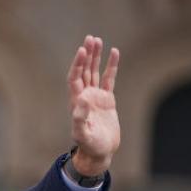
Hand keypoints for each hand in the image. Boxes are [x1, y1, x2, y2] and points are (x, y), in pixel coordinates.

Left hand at [66, 35, 120, 174]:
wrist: (100, 152)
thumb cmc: (90, 146)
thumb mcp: (83, 135)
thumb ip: (80, 119)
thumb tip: (81, 101)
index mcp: (76, 102)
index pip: (75, 77)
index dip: (77, 64)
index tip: (82, 50)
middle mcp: (84, 96)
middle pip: (83, 70)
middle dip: (86, 55)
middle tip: (90, 38)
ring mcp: (95, 97)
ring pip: (94, 72)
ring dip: (95, 57)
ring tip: (98, 40)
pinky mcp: (107, 100)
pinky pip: (109, 79)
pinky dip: (111, 66)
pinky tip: (114, 53)